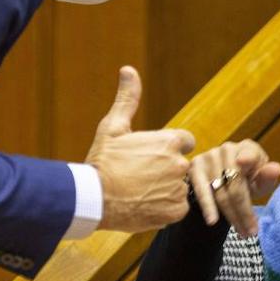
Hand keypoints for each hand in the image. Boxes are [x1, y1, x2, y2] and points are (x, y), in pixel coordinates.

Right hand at [86, 66, 194, 232]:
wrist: (94, 198)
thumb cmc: (103, 160)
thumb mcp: (113, 126)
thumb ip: (128, 98)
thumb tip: (128, 70)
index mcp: (168, 142)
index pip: (185, 141)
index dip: (169, 147)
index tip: (153, 155)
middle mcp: (178, 164)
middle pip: (180, 165)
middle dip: (165, 169)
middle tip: (140, 176)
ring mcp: (178, 189)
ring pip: (177, 187)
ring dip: (164, 189)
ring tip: (139, 191)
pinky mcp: (175, 211)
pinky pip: (176, 208)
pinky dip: (164, 207)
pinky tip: (144, 203)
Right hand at [188, 139, 279, 237]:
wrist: (225, 176)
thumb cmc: (248, 179)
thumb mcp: (260, 180)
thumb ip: (267, 177)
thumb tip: (275, 169)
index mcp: (248, 148)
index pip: (250, 160)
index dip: (251, 169)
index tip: (251, 179)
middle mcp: (227, 148)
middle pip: (236, 186)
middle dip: (244, 212)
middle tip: (251, 232)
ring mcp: (209, 156)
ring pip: (221, 192)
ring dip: (231, 216)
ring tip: (242, 232)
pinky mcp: (195, 166)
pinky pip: (201, 190)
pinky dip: (207, 206)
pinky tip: (212, 221)